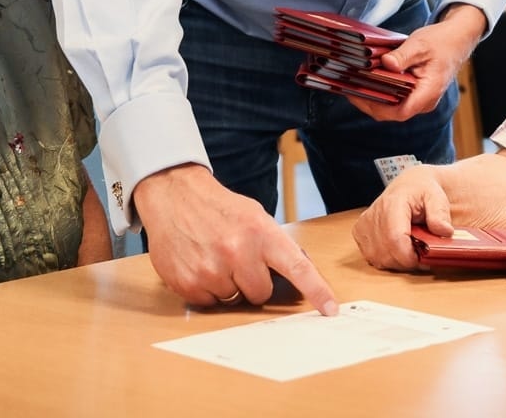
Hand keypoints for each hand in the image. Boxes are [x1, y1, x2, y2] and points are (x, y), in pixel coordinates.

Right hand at [133, 164, 338, 314]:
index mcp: (261, 232)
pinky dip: (205, 288)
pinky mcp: (188, 283)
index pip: (297, 268)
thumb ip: (274, 245)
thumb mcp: (254, 216)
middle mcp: (238, 251)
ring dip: (227, 284)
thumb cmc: (219, 208)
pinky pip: (208, 302)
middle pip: (261, 293)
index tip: (331, 310)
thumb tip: (300, 275)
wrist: (174, 195)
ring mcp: (211, 269)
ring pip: (233, 299)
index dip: (317, 291)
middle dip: (252, 282)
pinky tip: (198, 263)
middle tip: (237, 260)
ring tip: (213, 256)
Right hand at [351, 163, 453, 270]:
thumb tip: (444, 231)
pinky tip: (398, 247)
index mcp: (392, 204)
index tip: (425, 260)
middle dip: (407, 260)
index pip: (395, 239)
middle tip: (421, 254)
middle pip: (386, 253)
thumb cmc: (422, 191)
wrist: (409, 185)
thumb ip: (440, 214)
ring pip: (378, 258)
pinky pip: (372, 256)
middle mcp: (374, 214)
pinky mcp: (360, 232)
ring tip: (410, 248)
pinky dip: (387, 258)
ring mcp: (364, 224)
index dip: (410, 257)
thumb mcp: (437, 197)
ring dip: (397, 261)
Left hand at [357, 5, 486, 121]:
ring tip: (353, 83)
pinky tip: (367, 80)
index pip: (400, 112)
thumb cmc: (442, 42)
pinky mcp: (415, 94)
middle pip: (391, 112)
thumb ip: (403, 56)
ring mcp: (419, 99)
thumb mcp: (420, 44)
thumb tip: (386, 64)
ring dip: (372, 97)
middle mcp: (424, 101)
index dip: (377, 107)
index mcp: (428, 92)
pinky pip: (394, 99)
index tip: (358, 94)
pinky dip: (380, 92)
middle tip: (348, 87)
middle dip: (368, 102)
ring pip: (391, 107)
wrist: (457, 40)